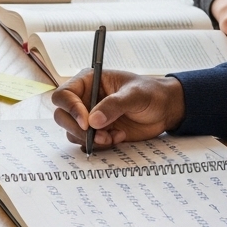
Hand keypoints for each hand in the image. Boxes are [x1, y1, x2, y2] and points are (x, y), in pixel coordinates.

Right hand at [51, 69, 185, 148]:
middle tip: (97, 135)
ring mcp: (90, 117)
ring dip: (91, 139)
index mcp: (88, 81)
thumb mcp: (135, 95)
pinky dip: (100, 145)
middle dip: (77, 129)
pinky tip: (118, 137)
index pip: (64, 95)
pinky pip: (86, 143)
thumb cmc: (150, 93)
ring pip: (73, 132)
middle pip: (62, 116)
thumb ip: (114, 105)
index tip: (86, 122)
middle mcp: (84, 99)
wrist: (164, 110)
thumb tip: (93, 120)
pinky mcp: (97, 132)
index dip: (70, 108)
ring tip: (113, 135)